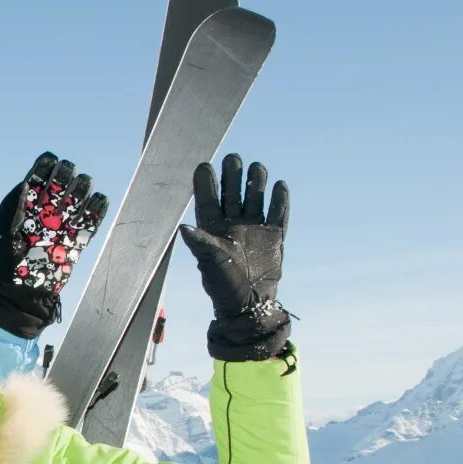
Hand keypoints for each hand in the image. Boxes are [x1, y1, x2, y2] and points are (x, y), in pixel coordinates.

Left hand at [0, 152, 108, 338]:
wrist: (24, 293)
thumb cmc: (7, 262)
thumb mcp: (3, 230)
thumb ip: (11, 204)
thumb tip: (26, 182)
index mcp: (28, 204)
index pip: (41, 174)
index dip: (47, 165)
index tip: (50, 165)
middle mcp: (47, 210)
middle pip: (63, 179)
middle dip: (66, 174)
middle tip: (62, 184)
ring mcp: (64, 223)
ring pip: (80, 194)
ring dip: (83, 187)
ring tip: (77, 195)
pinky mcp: (79, 239)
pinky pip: (93, 218)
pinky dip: (98, 207)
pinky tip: (96, 202)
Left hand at [178, 154, 291, 361]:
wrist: (250, 304)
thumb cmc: (224, 286)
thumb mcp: (209, 264)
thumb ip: (200, 245)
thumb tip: (183, 228)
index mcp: (213, 228)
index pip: (208, 199)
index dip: (206, 182)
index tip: (204, 165)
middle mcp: (233, 223)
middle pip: (232, 191)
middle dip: (232, 174)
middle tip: (233, 159)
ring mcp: (255, 227)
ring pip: (255, 196)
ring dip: (255, 181)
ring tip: (255, 168)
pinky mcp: (274, 234)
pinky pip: (278, 212)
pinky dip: (279, 199)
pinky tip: (279, 186)